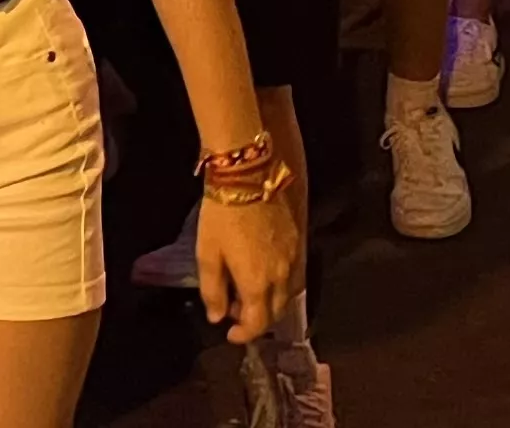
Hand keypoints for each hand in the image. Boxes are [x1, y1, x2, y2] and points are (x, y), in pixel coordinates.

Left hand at [192, 191, 304, 342]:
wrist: (251, 174)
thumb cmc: (222, 214)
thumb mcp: (207, 253)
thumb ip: (212, 290)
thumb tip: (216, 317)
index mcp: (258, 283)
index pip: (258, 323)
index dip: (244, 334)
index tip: (230, 333)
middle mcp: (282, 277)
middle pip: (277, 313)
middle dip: (257, 320)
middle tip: (234, 310)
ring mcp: (296, 260)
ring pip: (289, 297)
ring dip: (271, 304)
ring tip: (248, 293)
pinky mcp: (301, 244)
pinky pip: (296, 278)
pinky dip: (282, 287)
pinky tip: (265, 276)